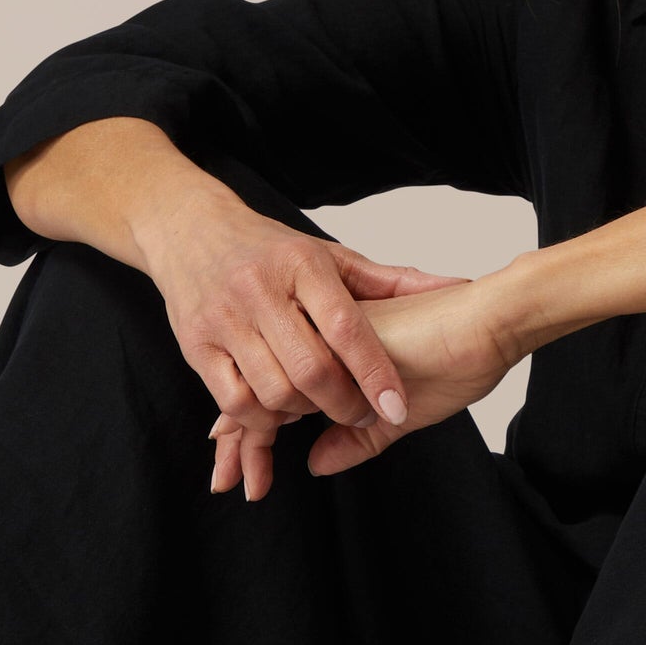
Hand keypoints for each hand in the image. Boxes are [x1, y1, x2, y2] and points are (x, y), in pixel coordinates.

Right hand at [142, 190, 475, 489]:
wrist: (188, 228)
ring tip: (321, 407)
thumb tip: (457, 285)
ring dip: (304, 412)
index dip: (374, 372)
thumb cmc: (269, 249)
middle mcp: (259, 289)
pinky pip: (234, 399)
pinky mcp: (195, 344)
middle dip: (344, 403)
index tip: (397, 406)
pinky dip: (263, 415)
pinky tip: (279, 409)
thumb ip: (389, 281)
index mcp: (301, 264)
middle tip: (365, 411)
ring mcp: (223, 318)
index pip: (345, 327)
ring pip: (273, 390)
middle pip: (310, 369)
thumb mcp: (329, 256)